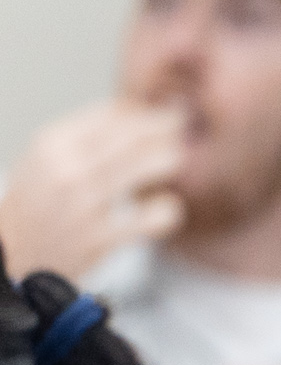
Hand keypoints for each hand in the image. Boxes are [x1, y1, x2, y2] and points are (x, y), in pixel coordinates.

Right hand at [0, 99, 185, 282]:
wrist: (12, 257)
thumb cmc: (36, 204)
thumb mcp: (46, 158)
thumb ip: (87, 133)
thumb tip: (136, 108)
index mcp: (52, 144)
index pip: (115, 114)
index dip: (146, 113)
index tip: (161, 115)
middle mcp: (69, 169)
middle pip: (140, 134)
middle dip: (168, 130)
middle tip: (179, 134)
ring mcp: (86, 204)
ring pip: (156, 163)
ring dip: (171, 161)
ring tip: (172, 164)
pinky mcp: (102, 238)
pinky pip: (159, 215)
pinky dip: (168, 210)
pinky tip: (163, 209)